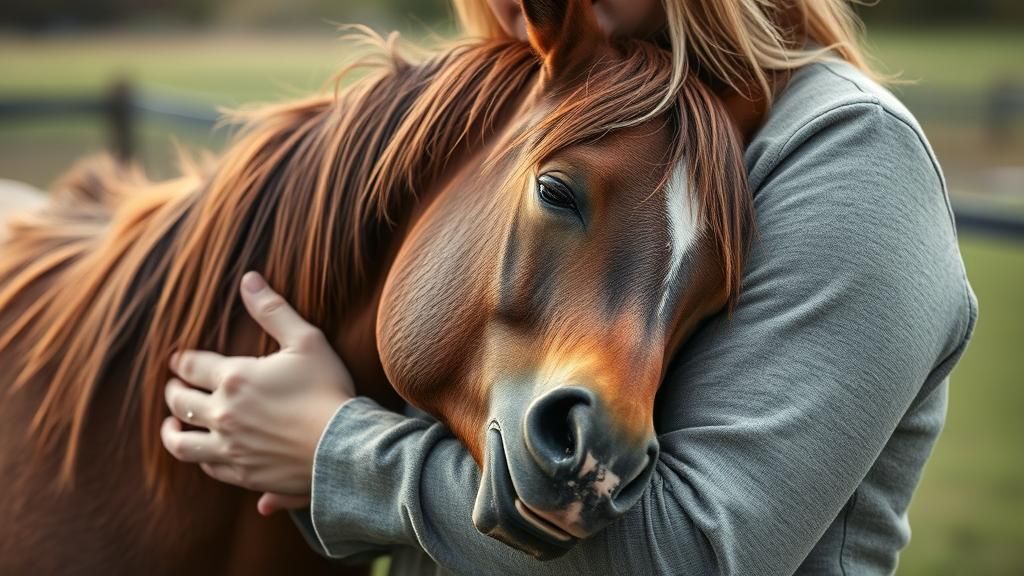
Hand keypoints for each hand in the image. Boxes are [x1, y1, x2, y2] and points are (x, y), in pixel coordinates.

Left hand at [161, 272, 354, 514]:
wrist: (345, 446)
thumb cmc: (328, 389)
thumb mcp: (306, 341)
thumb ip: (273, 310)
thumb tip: (249, 279)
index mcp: (234, 378)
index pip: (191, 366)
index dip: (181, 361)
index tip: (177, 360)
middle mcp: (223, 414)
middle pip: (180, 402)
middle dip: (173, 391)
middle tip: (174, 387)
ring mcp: (230, 448)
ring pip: (182, 444)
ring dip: (172, 432)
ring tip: (172, 425)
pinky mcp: (243, 474)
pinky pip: (209, 468)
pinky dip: (203, 459)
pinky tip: (207, 454)